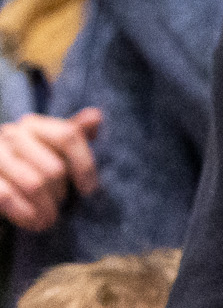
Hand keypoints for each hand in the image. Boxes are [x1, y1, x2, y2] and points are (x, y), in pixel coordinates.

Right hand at [0, 109, 100, 230]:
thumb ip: (73, 132)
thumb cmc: (29, 166)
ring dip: (46, 209)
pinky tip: (33, 223)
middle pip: (53, 167)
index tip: (90, 190)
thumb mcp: (51, 149)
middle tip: (62, 207)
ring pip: (34, 185)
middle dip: (61, 193)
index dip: (85, 164)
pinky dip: (25, 214)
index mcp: (33, 124)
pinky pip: (7, 197)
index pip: (69, 136)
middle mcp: (11, 134)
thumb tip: (95, 116)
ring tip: (49, 220)